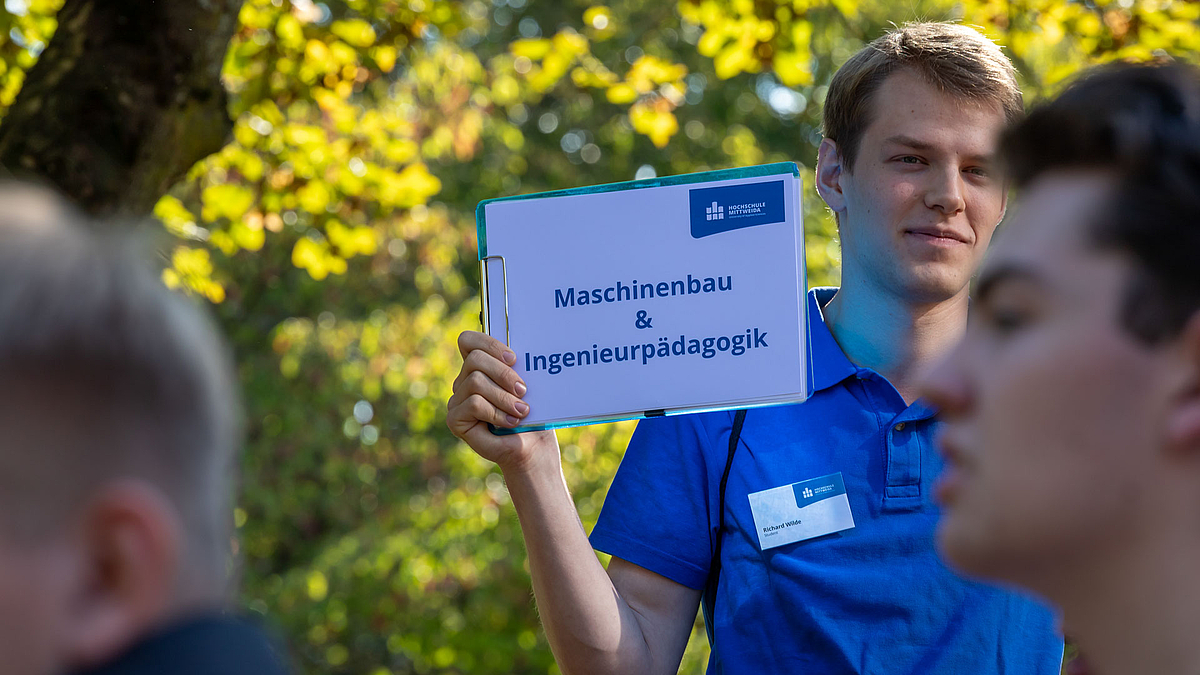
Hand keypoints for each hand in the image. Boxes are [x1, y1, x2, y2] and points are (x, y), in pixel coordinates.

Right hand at [447, 331, 556, 472]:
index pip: (468, 341)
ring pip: (475, 382)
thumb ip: (514, 367)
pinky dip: (496, 413)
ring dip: (504, 398)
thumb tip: (516, 352)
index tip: (513, 359)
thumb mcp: (526, 384)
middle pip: (474, 359)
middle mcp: (463, 382)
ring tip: (521, 411)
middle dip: (503, 373)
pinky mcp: (454, 420)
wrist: (532, 447)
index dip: (489, 344)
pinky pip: (473, 404)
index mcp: (479, 368)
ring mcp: (456, 401)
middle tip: (523, 390)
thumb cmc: (532, 415)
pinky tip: (510, 423)